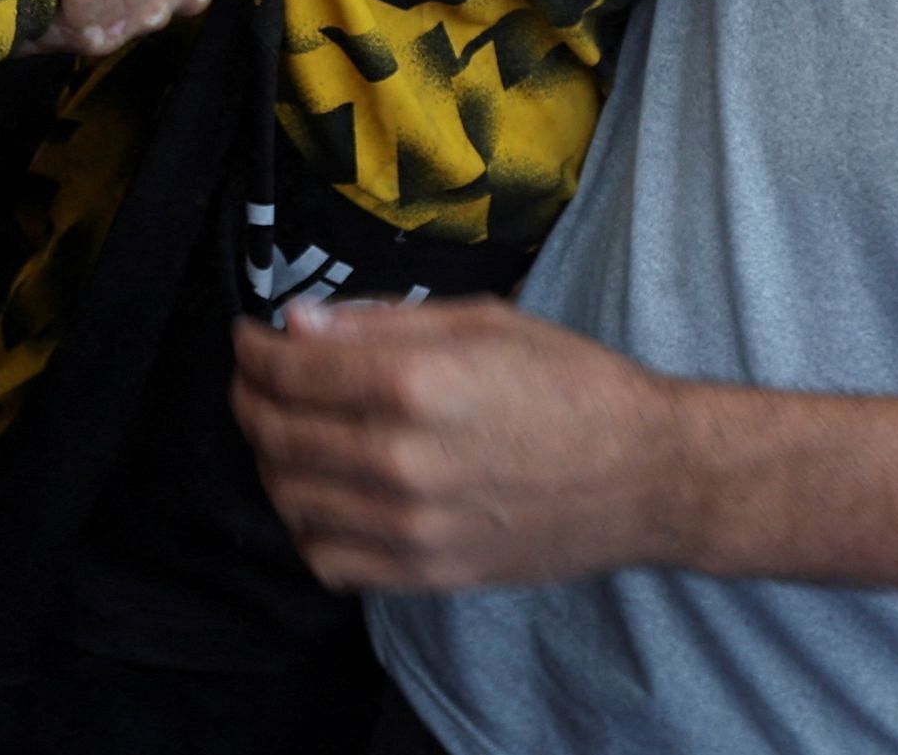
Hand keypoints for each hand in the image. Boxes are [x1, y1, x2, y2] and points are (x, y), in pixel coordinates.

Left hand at [230, 298, 689, 591]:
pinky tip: (322, 497)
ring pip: (290, 500)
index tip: (250, 338)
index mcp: (417, 386)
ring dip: (271, 460)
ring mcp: (413, 528)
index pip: (289, 370)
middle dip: (250, 398)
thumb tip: (297, 325)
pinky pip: (327, 561)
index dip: (253, 350)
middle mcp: (404, 462)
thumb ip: (378, 325)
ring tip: (287, 432)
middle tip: (255, 380)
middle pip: (276, 434)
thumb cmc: (571, 384)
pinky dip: (306, 528)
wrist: (647, 476)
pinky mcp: (428, 574)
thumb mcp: (480, 323)